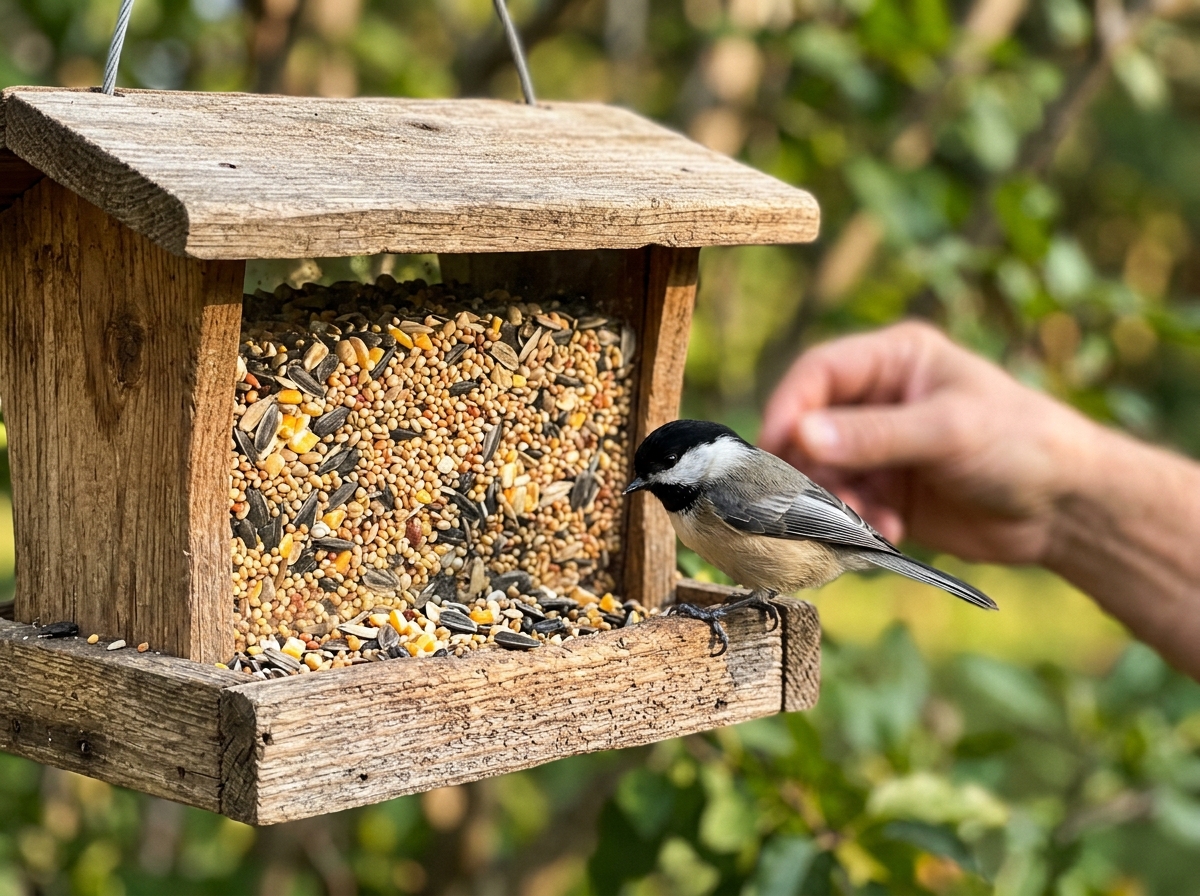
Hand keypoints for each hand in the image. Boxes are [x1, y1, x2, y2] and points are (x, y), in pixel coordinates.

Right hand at [759, 321, 1097, 565]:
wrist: (1068, 508)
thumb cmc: (1022, 443)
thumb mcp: (947, 431)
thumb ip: (873, 435)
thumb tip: (800, 434)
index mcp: (893, 361)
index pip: (818, 374)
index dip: (789, 407)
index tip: (774, 447)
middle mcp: (878, 401)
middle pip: (811, 427)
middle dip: (810, 466)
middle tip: (809, 498)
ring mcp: (880, 449)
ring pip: (823, 473)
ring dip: (834, 501)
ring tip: (863, 521)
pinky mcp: (886, 493)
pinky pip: (846, 507)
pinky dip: (856, 523)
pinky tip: (887, 533)